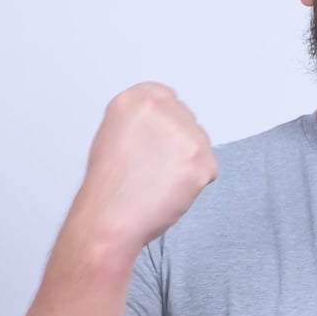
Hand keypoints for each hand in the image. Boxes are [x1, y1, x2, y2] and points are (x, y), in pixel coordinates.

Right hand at [72, 82, 217, 253]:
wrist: (110, 217)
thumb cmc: (107, 186)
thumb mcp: (112, 135)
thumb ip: (141, 122)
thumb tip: (160, 127)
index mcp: (133, 100)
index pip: (167, 98)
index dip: (166, 121)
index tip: (161, 137)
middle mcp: (159, 109)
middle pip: (187, 119)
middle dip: (178, 143)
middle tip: (157, 166)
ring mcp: (183, 133)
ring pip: (200, 143)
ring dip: (188, 161)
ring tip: (159, 179)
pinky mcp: (201, 158)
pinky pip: (209, 168)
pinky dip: (196, 182)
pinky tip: (170, 189)